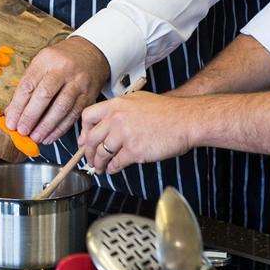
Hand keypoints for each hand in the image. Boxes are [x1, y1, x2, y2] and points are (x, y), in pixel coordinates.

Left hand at [4, 35, 110, 144]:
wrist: (91, 52)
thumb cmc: (60, 60)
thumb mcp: (42, 63)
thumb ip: (28, 85)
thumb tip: (12, 112)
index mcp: (47, 59)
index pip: (29, 84)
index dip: (18, 105)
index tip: (11, 121)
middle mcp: (64, 69)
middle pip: (45, 95)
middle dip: (31, 116)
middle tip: (22, 131)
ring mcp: (79, 82)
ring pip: (61, 107)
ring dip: (46, 126)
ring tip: (35, 137)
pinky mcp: (89, 95)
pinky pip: (73, 115)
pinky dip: (60, 128)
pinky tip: (50, 136)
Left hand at [79, 90, 195, 174]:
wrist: (185, 120)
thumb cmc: (166, 111)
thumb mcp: (137, 100)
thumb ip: (120, 109)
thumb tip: (107, 122)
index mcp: (116, 104)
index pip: (88, 117)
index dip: (84, 131)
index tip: (84, 140)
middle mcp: (117, 119)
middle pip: (91, 138)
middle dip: (88, 152)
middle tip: (89, 159)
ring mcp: (125, 135)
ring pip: (102, 153)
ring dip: (99, 163)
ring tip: (100, 168)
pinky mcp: (134, 151)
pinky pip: (116, 163)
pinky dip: (112, 168)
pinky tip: (113, 169)